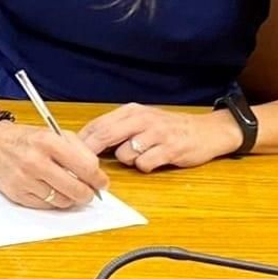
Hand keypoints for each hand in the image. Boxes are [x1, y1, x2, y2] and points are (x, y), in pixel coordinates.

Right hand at [0, 120, 109, 208]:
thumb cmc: (25, 138)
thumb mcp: (53, 133)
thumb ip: (77, 149)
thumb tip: (96, 172)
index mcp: (48, 141)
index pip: (85, 167)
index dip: (99, 178)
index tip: (102, 182)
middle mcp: (36, 161)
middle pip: (77, 190)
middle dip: (88, 193)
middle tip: (89, 191)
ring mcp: (25, 180)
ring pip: (63, 201)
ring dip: (71, 198)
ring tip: (68, 188)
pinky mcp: (18, 194)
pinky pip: (46, 206)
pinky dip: (53, 200)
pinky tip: (50, 189)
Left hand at [78, 103, 243, 171]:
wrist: (207, 131)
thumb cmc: (169, 128)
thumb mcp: (142, 121)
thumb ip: (118, 128)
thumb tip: (87, 142)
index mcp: (132, 111)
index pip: (98, 124)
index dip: (82, 140)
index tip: (70, 152)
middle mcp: (142, 119)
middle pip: (106, 135)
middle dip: (92, 152)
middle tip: (86, 166)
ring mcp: (156, 133)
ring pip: (125, 153)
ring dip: (127, 161)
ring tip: (142, 156)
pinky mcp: (170, 149)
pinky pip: (145, 164)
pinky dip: (145, 167)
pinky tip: (155, 161)